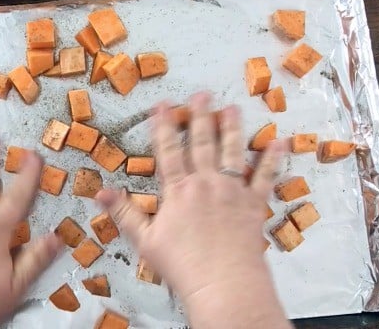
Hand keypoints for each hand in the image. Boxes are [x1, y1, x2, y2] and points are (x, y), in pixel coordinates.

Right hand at [96, 93, 291, 327]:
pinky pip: (266, 177)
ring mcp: (233, 191)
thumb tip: (100, 192)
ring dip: (232, 128)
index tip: (163, 104)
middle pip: (201, 143)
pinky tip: (279, 141)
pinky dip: (273, 159)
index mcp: (178, 190)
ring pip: (232, 152)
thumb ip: (124, 213)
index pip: (168, 150)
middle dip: (200, 116)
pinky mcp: (254, 204)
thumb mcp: (144, 240)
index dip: (164, 125)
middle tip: (202, 94)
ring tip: (232, 108)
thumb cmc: (182, 265)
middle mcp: (206, 183)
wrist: (222, 284)